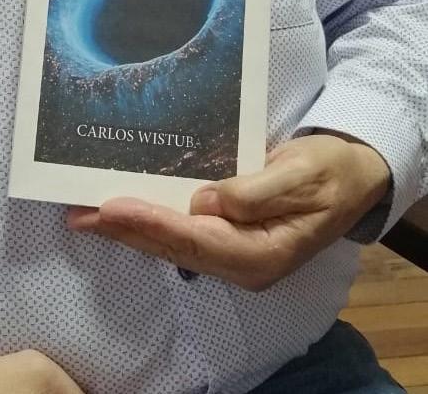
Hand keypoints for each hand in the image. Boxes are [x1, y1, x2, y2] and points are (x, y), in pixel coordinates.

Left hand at [67, 133, 390, 291]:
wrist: (352, 175)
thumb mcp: (301, 173)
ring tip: (84, 215)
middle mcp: (243, 262)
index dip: (151, 223)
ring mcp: (234, 254)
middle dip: (125, 231)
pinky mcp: (228, 239)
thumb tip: (209, 201)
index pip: (195, 239)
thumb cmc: (329, 169)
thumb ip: (257, 190)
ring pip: (171, 245)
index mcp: (263, 252)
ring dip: (128, 230)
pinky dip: (148, 223)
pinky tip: (122, 212)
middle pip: (174, 248)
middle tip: (79, 214)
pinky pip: (181, 234)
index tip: (112, 208)